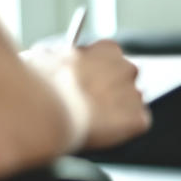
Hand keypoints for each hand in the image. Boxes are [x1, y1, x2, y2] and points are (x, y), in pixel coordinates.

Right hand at [25, 40, 150, 149]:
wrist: (49, 110)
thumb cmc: (41, 83)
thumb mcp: (42, 58)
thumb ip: (56, 58)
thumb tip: (48, 59)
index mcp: (108, 49)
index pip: (111, 59)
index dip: (97, 73)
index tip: (86, 83)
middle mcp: (128, 68)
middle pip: (124, 82)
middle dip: (110, 93)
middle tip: (89, 105)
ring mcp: (135, 95)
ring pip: (130, 105)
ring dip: (116, 112)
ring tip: (91, 120)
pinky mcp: (138, 120)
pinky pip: (134, 126)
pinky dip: (121, 131)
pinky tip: (101, 130)